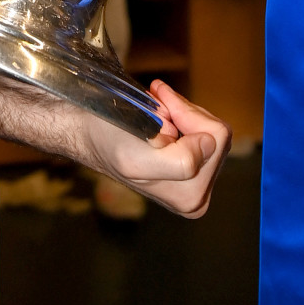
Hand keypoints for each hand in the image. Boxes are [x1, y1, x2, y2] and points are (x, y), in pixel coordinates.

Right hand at [79, 79, 229, 217]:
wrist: (88, 134)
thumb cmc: (108, 143)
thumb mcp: (137, 160)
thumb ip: (180, 161)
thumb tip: (210, 145)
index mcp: (191, 197)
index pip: (214, 137)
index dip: (184, 113)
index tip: (156, 109)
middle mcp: (198, 193)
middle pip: (215, 132)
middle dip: (183, 112)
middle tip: (155, 107)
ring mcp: (198, 179)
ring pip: (208, 125)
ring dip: (180, 111)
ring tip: (154, 111)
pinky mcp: (194, 163)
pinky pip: (201, 124)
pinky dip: (179, 111)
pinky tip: (159, 112)